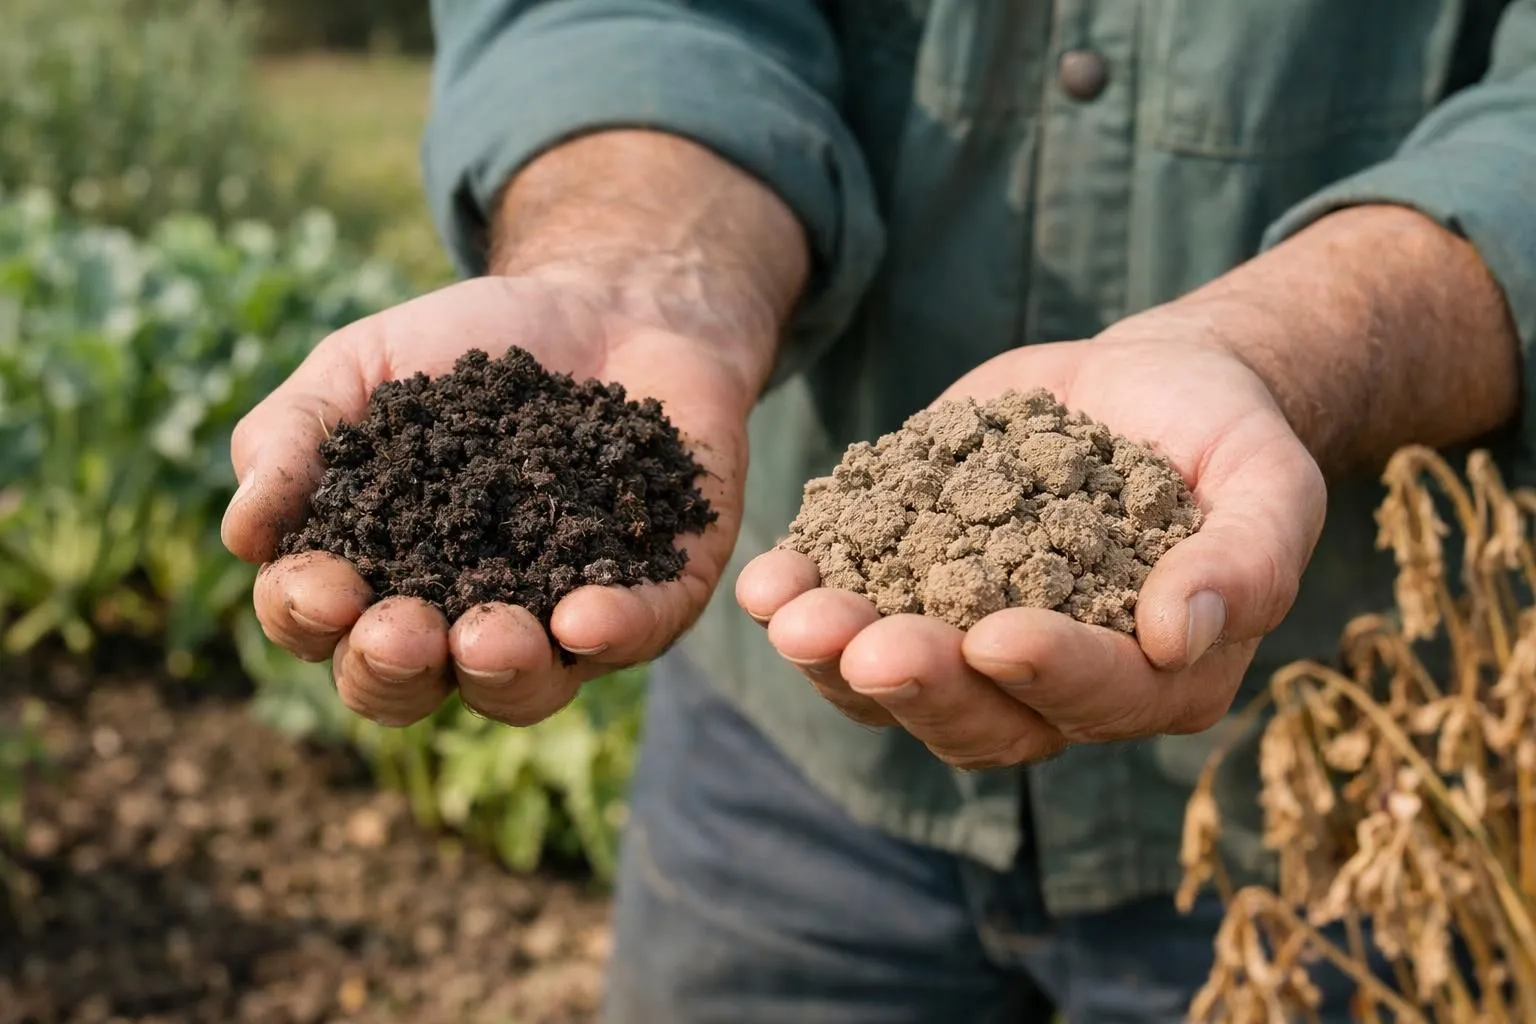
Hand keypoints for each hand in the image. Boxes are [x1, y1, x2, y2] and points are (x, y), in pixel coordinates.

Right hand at [222, 274, 755, 726]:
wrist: (607, 300)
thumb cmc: (466, 348)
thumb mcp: (360, 368)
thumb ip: (294, 438)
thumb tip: (241, 535)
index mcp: (378, 576)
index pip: (323, 626)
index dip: (309, 616)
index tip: (323, 583)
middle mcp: (461, 616)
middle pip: (413, 686)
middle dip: (396, 668)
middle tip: (399, 629)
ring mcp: (560, 618)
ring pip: (524, 689)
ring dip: (501, 673)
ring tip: (490, 635)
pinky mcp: (655, 596)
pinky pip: (637, 634)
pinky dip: (613, 633)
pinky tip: (588, 617)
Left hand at [736, 307, 1326, 768]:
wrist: (1145, 388)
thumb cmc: (1222, 439)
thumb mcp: (1267, 484)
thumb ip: (1247, 561)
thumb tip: (1182, 636)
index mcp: (1153, 680)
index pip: (1098, 697)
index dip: (1049, 673)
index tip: (997, 637)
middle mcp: (1052, 687)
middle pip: (979, 716)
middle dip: (918, 683)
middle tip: (862, 645)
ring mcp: (969, 646)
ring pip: (894, 687)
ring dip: (835, 658)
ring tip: (789, 612)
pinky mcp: (910, 590)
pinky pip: (846, 617)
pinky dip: (803, 599)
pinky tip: (767, 577)